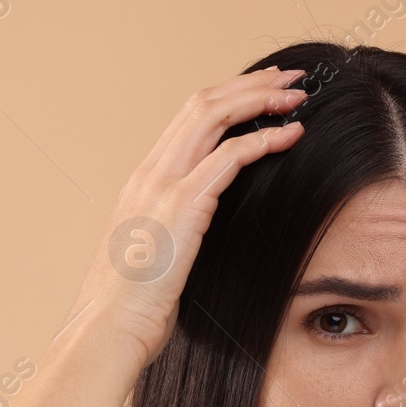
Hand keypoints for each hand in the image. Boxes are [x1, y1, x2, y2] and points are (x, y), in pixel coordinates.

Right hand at [69, 66, 309, 366]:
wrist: (109, 329)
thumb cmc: (134, 307)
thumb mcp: (158, 256)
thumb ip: (177, 232)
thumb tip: (202, 235)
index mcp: (143, 182)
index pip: (188, 119)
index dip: (229, 98)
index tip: (263, 93)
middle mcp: (149, 173)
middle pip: (202, 103)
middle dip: (250, 85)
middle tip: (289, 78)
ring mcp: (162, 185)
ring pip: (214, 116)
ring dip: (260, 99)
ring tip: (297, 95)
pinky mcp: (181, 205)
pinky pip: (230, 156)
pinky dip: (264, 139)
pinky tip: (292, 134)